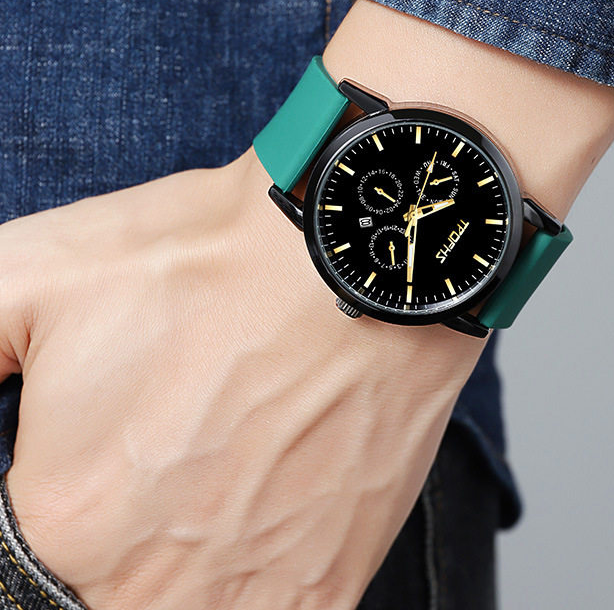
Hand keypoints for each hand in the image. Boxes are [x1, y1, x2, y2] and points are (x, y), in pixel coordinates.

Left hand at [0, 149, 482, 609]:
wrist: (357, 259)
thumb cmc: (215, 260)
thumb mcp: (36, 272)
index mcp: (65, 517)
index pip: (17, 563)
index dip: (53, 499)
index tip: (88, 461)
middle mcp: (149, 582)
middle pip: (98, 590)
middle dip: (106, 535)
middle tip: (156, 454)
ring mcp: (248, 595)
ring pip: (177, 606)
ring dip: (171, 566)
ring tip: (206, 483)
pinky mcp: (326, 586)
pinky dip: (242, 585)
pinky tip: (253, 520)